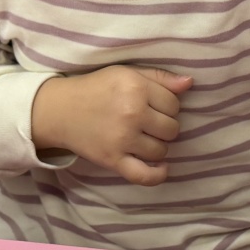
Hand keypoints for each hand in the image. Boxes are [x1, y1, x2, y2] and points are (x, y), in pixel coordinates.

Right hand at [31, 66, 191, 184]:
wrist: (59, 110)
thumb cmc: (96, 89)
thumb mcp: (125, 73)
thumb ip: (159, 77)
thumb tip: (189, 83)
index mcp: (136, 87)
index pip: (174, 104)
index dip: (167, 106)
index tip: (153, 107)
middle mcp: (132, 113)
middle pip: (172, 128)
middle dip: (164, 126)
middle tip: (148, 123)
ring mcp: (122, 139)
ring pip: (162, 150)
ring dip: (157, 147)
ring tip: (144, 139)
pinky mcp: (113, 160)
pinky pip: (144, 176)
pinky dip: (157, 175)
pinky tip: (161, 168)